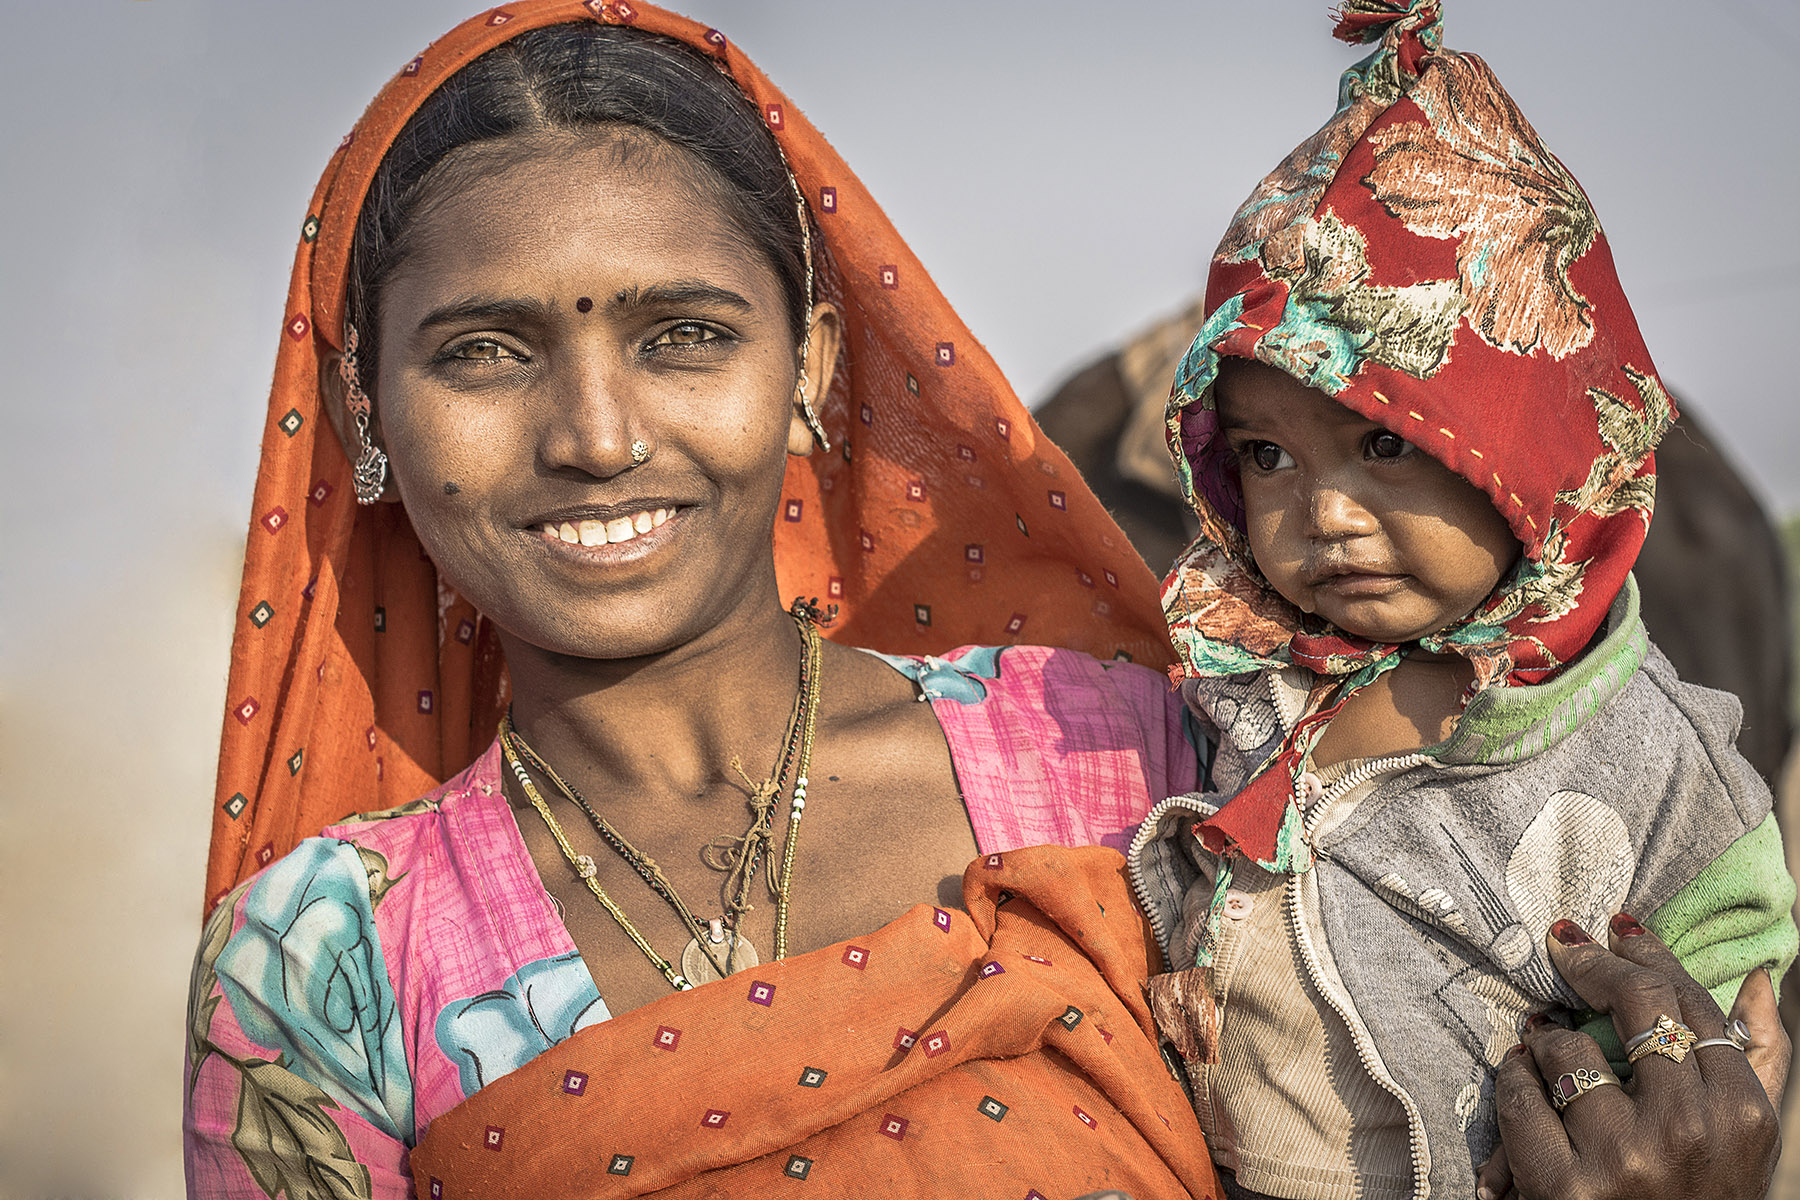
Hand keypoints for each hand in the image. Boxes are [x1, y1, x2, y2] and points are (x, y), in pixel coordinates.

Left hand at [1476, 914, 1783, 1199]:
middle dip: (1591, 963)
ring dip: (1546, 1036)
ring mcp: (1623, 1159)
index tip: (1619, 931)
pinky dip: (1513, 1079)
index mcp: (1741, 1115)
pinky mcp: (1561, 1186)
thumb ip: (1759, 1059)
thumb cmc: (1702, 1198)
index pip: (1691, 1005)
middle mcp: (1687, 1132)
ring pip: (1565, 1047)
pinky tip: (1521, 1078)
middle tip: (1564, 946)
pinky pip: (1519, 1097)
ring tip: (1544, 1041)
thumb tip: (1757, 977)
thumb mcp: (1746, 1142)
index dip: (1650, 957)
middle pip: (1634, 1005)